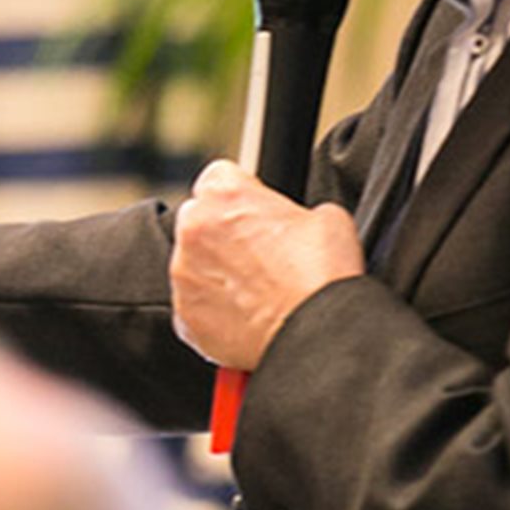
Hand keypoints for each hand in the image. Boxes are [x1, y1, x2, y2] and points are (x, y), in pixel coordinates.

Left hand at [170, 161, 363, 370]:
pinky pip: (193, 305)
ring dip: (215, 273)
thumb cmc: (322, 275)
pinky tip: (244, 314)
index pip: (217, 178)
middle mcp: (194, 230)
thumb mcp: (326, 215)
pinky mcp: (184, 316)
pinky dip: (212, 310)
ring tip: (254, 290)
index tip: (252, 214)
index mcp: (224, 195)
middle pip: (198, 220)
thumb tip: (291, 224)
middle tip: (257, 256)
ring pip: (192, 265)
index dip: (239, 196)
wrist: (316, 331)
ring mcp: (184, 275)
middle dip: (221, 234)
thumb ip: (293, 210)